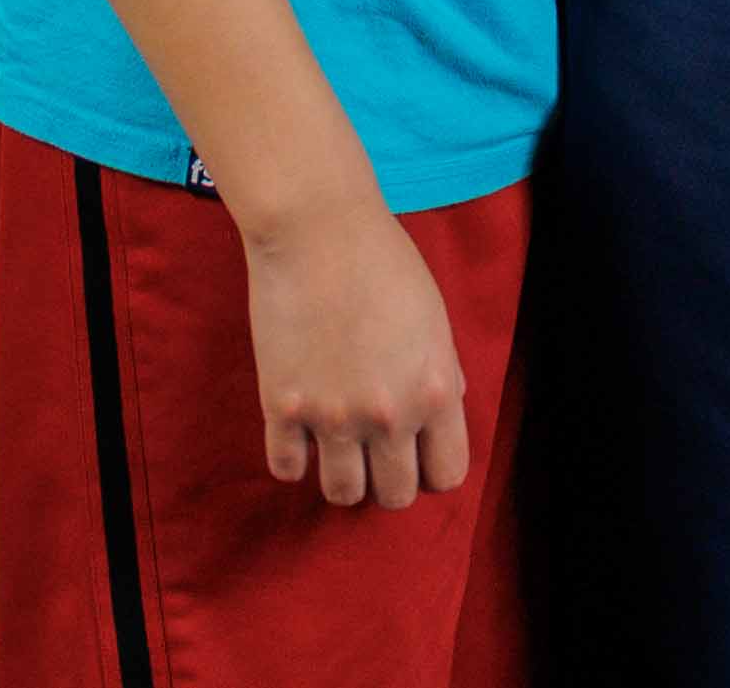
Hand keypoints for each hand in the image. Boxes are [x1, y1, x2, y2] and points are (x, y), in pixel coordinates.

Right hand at [245, 196, 469, 509]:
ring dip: (344, 475)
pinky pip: (287, 469)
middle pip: (395, 496)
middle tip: (378, 450)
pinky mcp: (281, 409)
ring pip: (342, 495)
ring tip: (341, 444)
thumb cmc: (385, 263)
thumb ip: (442, 370)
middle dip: (390, 479)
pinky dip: (295, 458)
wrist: (320, 232)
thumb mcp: (434, 317)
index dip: (435, 468)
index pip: (447, 474)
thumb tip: (447, 406)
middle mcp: (388, 415)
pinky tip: (301, 430)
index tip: (421, 453)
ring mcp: (332, 417)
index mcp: (434, 390)